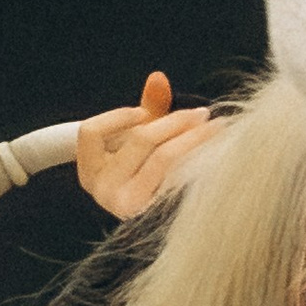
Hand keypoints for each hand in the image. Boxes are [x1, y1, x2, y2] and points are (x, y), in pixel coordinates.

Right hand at [76, 71, 221, 219]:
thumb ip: (148, 110)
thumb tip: (158, 77)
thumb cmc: (147, 176)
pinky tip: (214, 152)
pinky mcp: (156, 217)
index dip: (119, 116)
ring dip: (193, 137)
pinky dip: (198, 160)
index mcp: (90, 173)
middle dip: (174, 121)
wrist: (160, 228)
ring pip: (163, 158)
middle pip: (139, 139)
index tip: (142, 112)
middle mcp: (104, 192)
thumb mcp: (140, 143)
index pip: (91, 132)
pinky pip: (180, 178)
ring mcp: (129, 208)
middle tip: (202, 113)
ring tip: (216, 128)